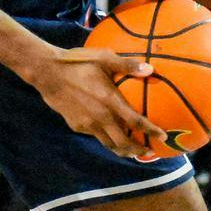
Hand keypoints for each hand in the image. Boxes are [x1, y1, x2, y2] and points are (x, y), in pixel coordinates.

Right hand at [24, 48, 165, 159]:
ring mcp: (87, 124)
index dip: (151, 131)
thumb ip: (127, 65)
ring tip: (132, 151)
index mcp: (110, 101)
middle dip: (137, 150)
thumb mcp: (104, 58)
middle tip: (148, 152)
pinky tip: (109, 134)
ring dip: (122, 150)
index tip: (162, 136)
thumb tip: (150, 69)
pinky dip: (105, 138)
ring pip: (108, 144)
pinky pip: (95, 135)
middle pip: (123, 142)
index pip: (136, 122)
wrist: (47, 73)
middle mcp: (100, 117)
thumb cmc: (77, 62)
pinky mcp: (77, 126)